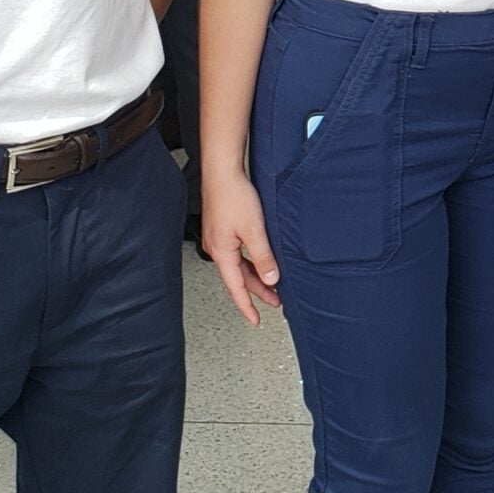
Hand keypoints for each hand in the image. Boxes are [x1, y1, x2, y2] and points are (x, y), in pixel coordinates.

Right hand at [201, 170, 281, 325]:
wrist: (223, 172)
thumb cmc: (234, 196)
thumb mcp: (254, 230)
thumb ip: (263, 257)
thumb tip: (271, 280)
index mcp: (222, 253)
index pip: (236, 288)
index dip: (247, 306)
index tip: (255, 320)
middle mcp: (217, 249)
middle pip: (239, 279)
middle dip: (257, 292)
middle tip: (275, 302)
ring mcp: (219, 239)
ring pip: (239, 266)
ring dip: (255, 276)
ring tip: (273, 285)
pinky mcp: (222, 230)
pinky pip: (237, 254)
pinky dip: (251, 262)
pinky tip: (261, 260)